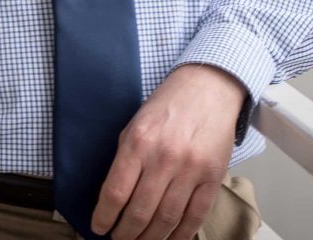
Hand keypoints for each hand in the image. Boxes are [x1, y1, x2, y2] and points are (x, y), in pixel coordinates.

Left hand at [90, 64, 246, 239]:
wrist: (208, 87)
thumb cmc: (168, 106)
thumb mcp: (136, 124)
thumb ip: (126, 159)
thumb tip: (113, 198)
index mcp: (139, 141)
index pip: (116, 192)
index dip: (104, 217)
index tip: (99, 228)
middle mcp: (164, 157)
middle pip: (140, 212)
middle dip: (125, 234)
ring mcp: (190, 169)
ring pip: (166, 220)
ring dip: (150, 239)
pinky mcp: (213, 177)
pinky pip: (195, 217)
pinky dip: (180, 236)